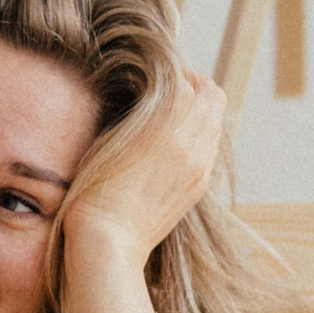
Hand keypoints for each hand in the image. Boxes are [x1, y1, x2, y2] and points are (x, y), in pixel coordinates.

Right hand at [63, 66, 223, 263]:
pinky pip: (211, 146)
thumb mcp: (112, 137)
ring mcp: (200, 168)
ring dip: (199, 109)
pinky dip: (199, 133)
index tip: (154, 72)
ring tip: (172, 112)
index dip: (172, 71)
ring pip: (216, 120)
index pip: (189, 81)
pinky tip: (174, 141)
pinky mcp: (198, 186)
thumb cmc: (97, 189)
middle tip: (169, 86)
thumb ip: (141, 109)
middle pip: (213, 96)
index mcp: (169, 129)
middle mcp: (193, 146)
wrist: (109, 241)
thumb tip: (152, 89)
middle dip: (194, 84)